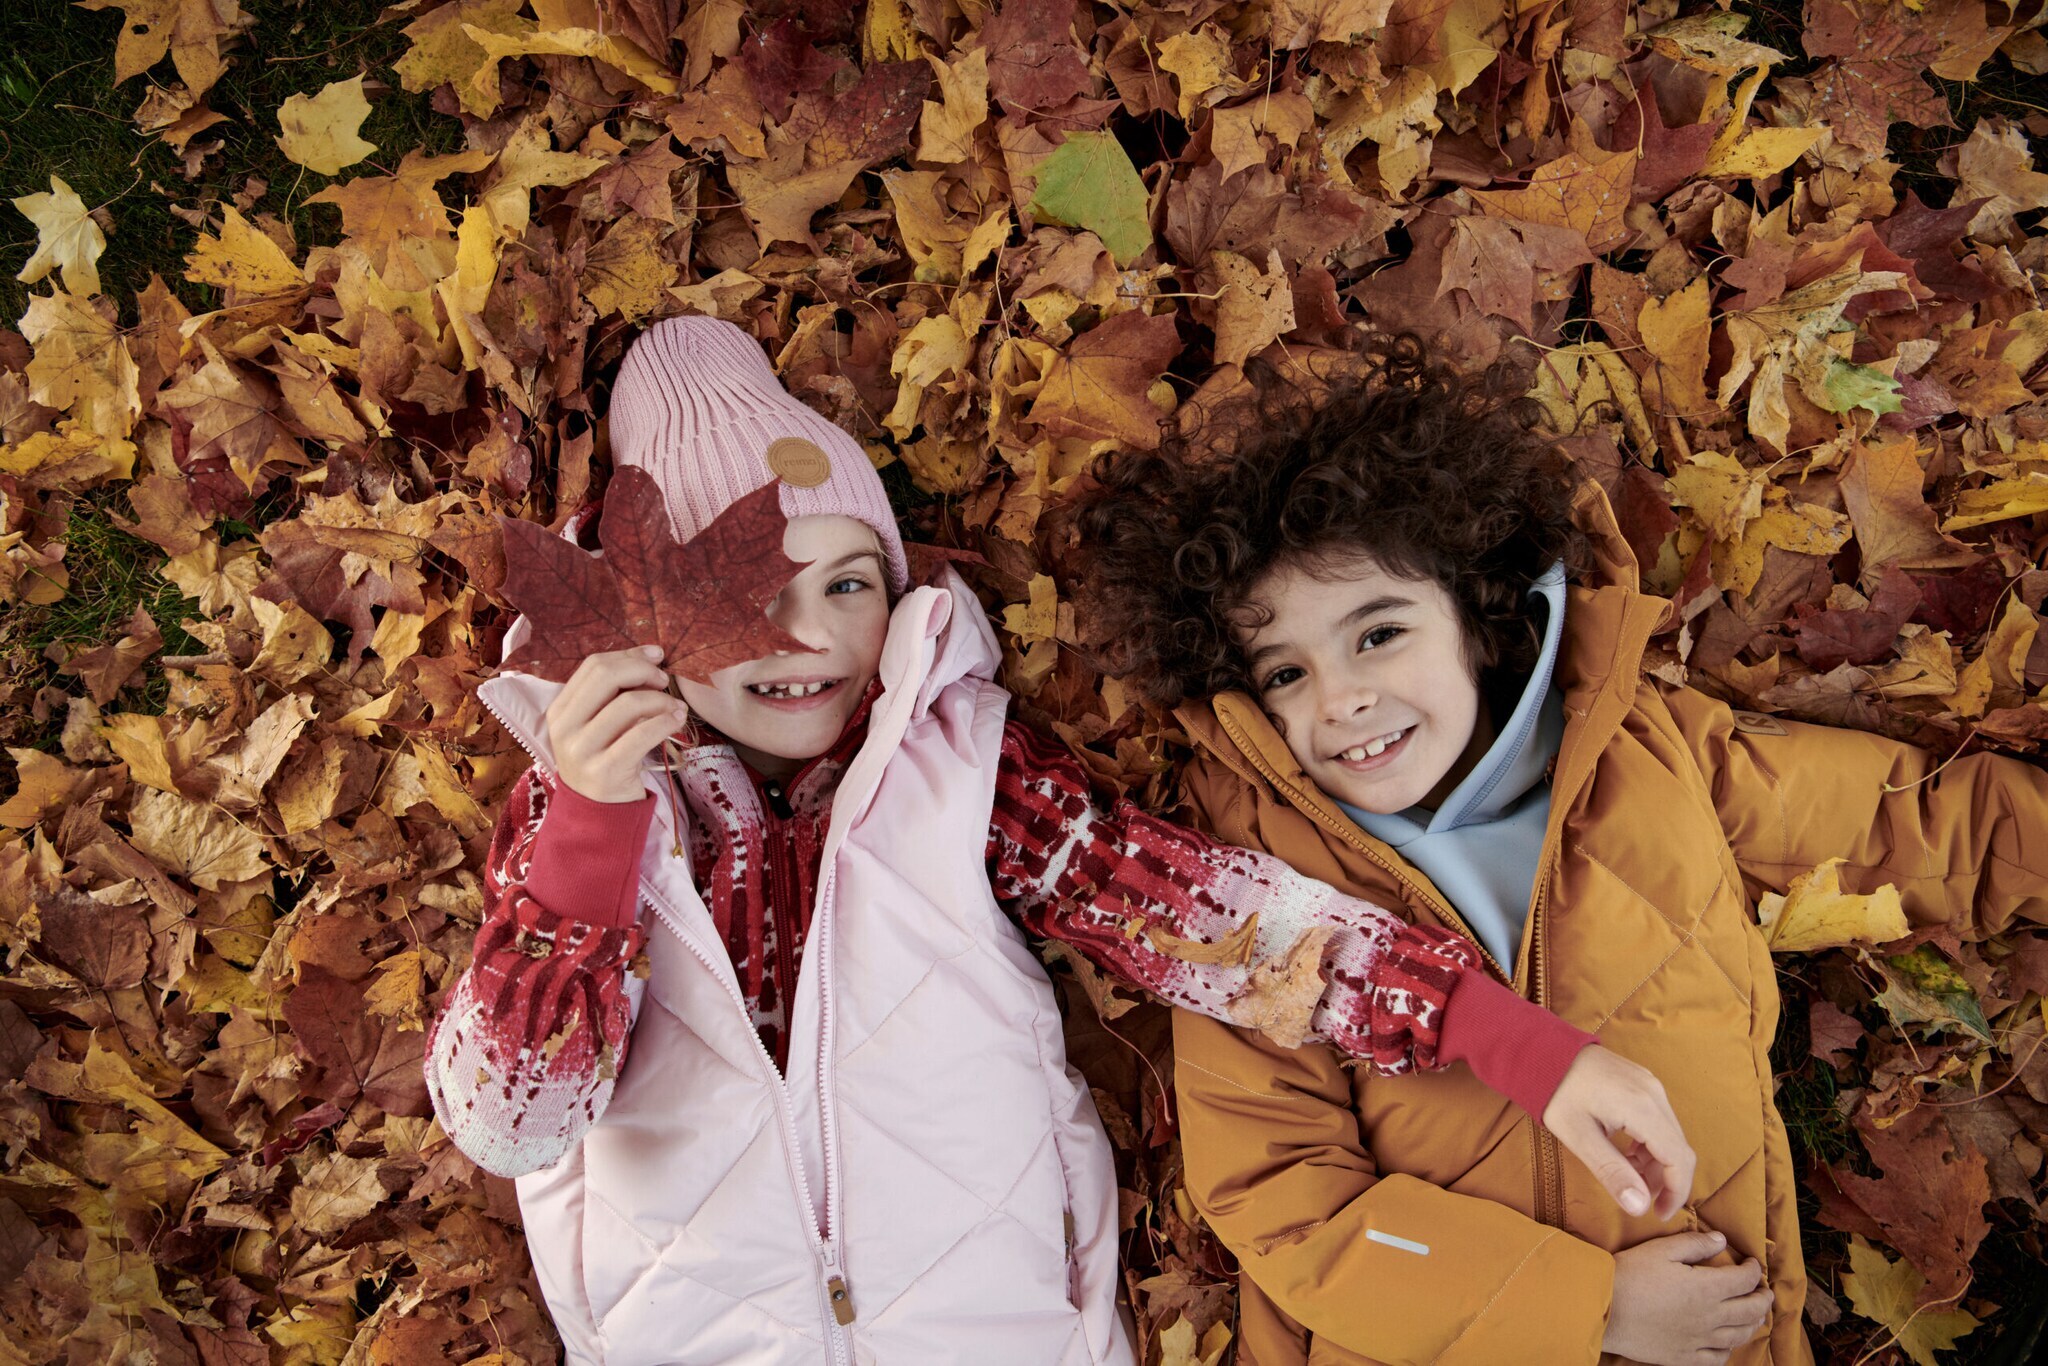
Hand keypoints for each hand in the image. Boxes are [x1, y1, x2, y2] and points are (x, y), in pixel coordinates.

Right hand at [544, 645, 689, 803]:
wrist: (596, 813)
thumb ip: (613, 693)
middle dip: (643, 670)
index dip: (629, 655)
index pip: (593, 666)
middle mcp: (565, 727)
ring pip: (628, 703)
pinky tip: (677, 720)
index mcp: (560, 709)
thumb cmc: (604, 759)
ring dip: (661, 699)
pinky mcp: (605, 770)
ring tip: (675, 706)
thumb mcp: (597, 724)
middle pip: (606, 676)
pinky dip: (666, 721)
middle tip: (664, 680)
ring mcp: (582, 750)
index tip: (656, 656)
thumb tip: (651, 656)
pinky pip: (642, 734)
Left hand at [1543, 1046, 1694, 1218]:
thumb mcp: (1578, 1136)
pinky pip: (1658, 1120)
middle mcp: (1654, 1093)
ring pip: (1669, 1135)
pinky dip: (1648, 1144)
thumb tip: (1639, 1207)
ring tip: (1626, 1176)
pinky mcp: (1642, 1083)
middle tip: (1639, 1200)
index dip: (1676, 1192)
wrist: (1541, 1050)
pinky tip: (1625, 1153)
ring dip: (1655, 1163)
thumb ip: (1611, 1172)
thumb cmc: (1554, 1092)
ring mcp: (1650, 1085)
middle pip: (1678, 1148)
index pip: (1679, 1158)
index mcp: (1642, 1107)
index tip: (1659, 1214)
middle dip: (1664, 1180)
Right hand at [1602, 1231, 1770, 1364]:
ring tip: (1755, 1315)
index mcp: (1707, 1288)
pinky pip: (1717, 1357)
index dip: (1754, 1269)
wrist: (1603, 1309)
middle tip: (1764, 1292)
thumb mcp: (1661, 1250)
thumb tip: (1721, 1240)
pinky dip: (1729, 1349)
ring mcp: (1699, 1340)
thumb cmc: (1630, 1275)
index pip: (1745, 1279)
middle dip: (1763, 1299)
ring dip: (1753, 1324)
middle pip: (1751, 1310)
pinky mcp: (1684, 1356)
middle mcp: (1710, 1317)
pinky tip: (1727, 1341)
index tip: (1751, 1263)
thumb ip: (1694, 1244)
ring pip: (1739, 1335)